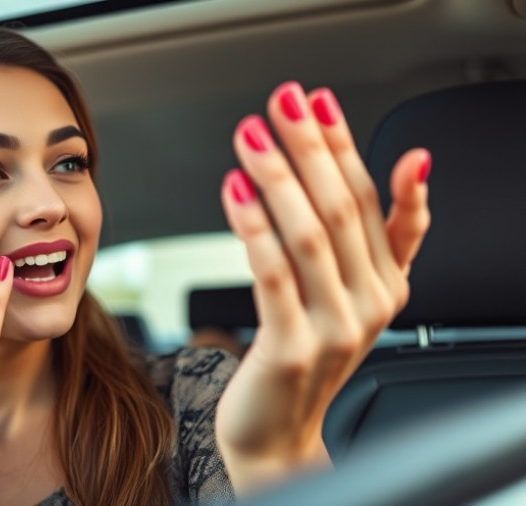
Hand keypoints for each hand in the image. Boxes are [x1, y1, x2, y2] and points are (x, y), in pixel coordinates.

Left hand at [214, 83, 429, 493]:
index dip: (344, 145)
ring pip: (309, 235)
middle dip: (311, 148)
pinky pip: (273, 274)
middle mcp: (369, 303)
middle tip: (283, 102)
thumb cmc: (305, 354)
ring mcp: (335, 328)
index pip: (371, 200)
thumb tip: (414, 165)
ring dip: (279, 177)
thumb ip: (387, 235)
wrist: (277, 433)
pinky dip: (254, 226)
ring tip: (251, 136)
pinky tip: (235, 190)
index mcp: (387, 283)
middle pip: (342, 208)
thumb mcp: (354, 294)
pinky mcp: (292, 347)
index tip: (317, 101)